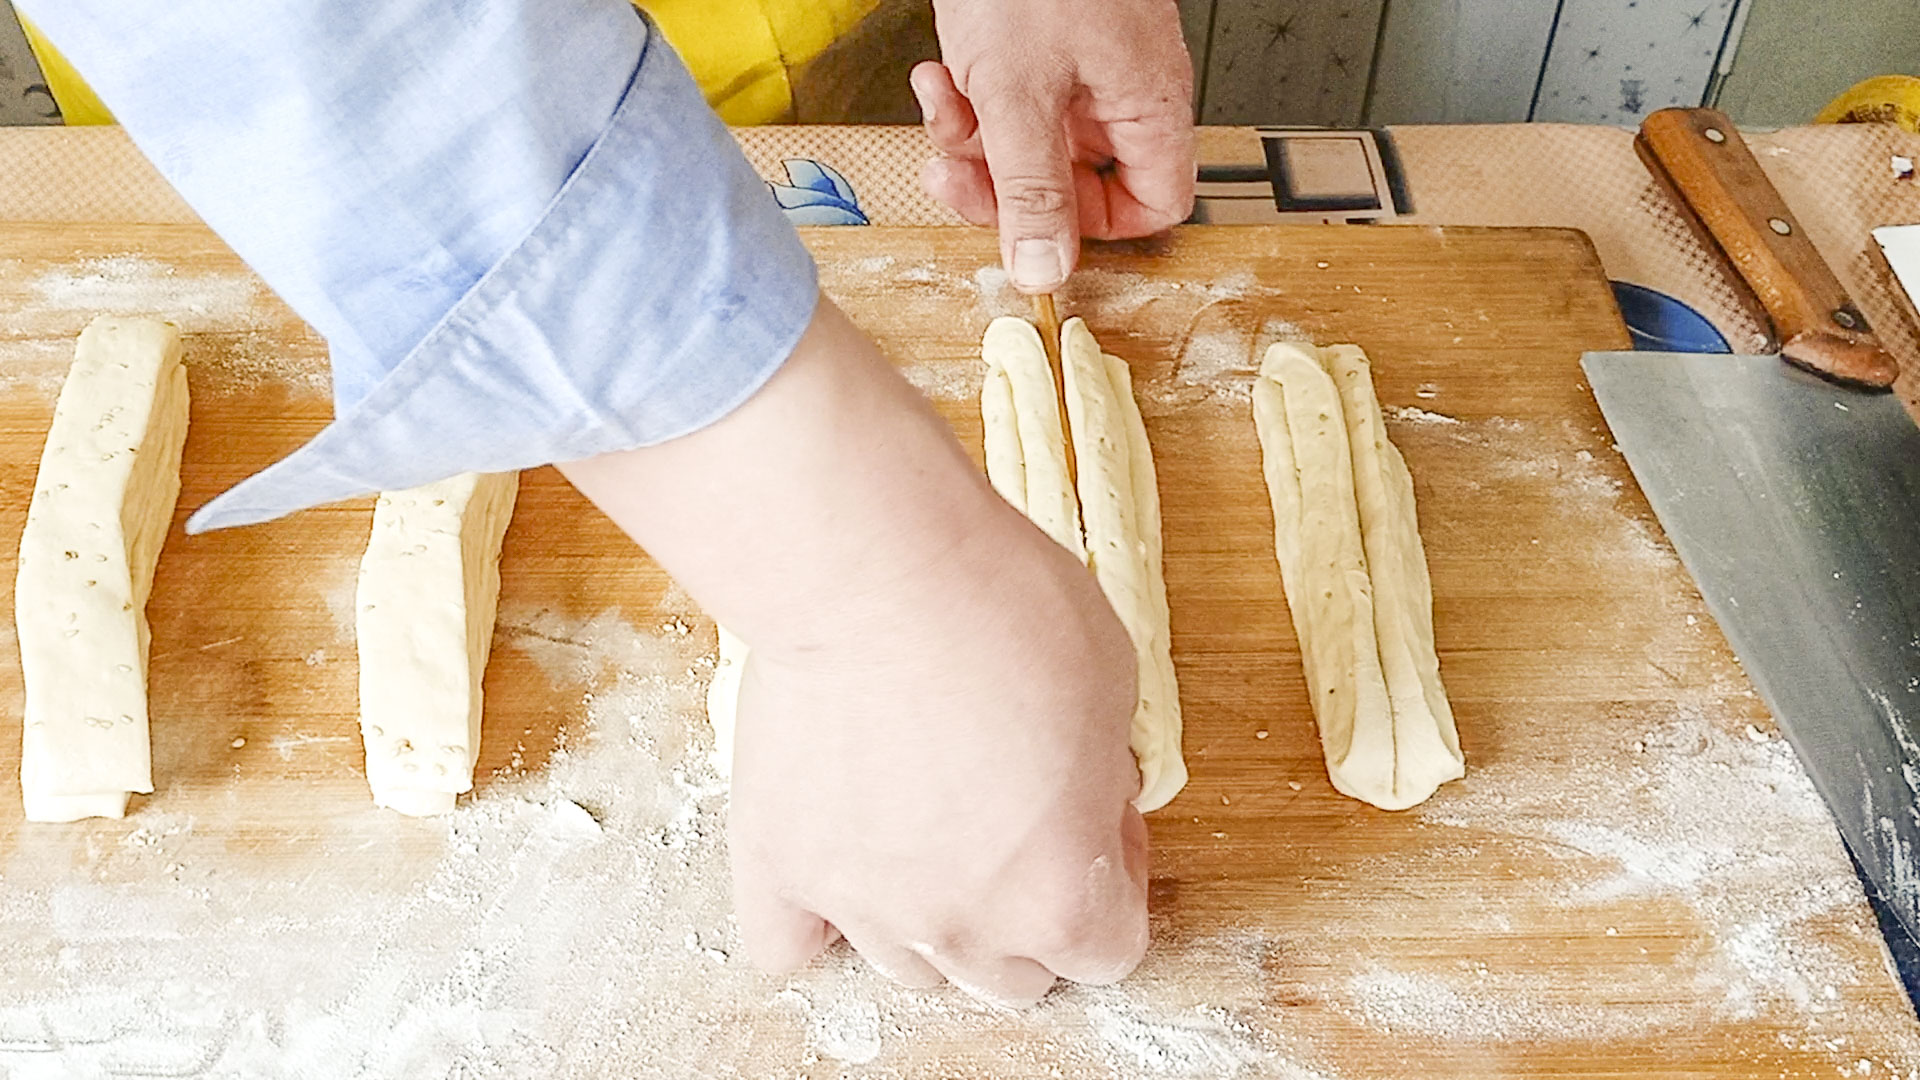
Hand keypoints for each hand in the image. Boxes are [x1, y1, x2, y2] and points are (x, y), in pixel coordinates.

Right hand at [558, 297, 1149, 1003]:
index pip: (1110, 948)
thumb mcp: (1118, 692)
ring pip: (908, 965)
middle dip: (1025, 908)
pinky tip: (835, 869)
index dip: (1113, 875)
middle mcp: (961, 927)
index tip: (1098, 813)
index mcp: (1059, 898)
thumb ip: (1104, 779)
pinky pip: (785, 945)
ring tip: (923, 821)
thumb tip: (1086, 797)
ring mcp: (862, 906)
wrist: (876, 573)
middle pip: (1009, 977)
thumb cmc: (1004, 615)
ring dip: (929, 913)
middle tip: (1015, 812)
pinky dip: (810, 924)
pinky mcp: (779, 866)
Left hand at [913, 0, 1194, 291]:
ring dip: (973, 139)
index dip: (1095, 229)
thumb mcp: (1019, 96)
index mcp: (1145, 105)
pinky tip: (937, 74)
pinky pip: (1005, 97)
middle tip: (956, 175)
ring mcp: (1079, 63)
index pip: (1154, 203)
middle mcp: (1121, 88)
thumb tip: (1044, 271)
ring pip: (1029, 140)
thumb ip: (1031, 190)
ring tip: (940, 107)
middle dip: (1003, 183)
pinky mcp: (1036, 42)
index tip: (1036, 230)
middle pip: (1074, 178)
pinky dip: (966, 96)